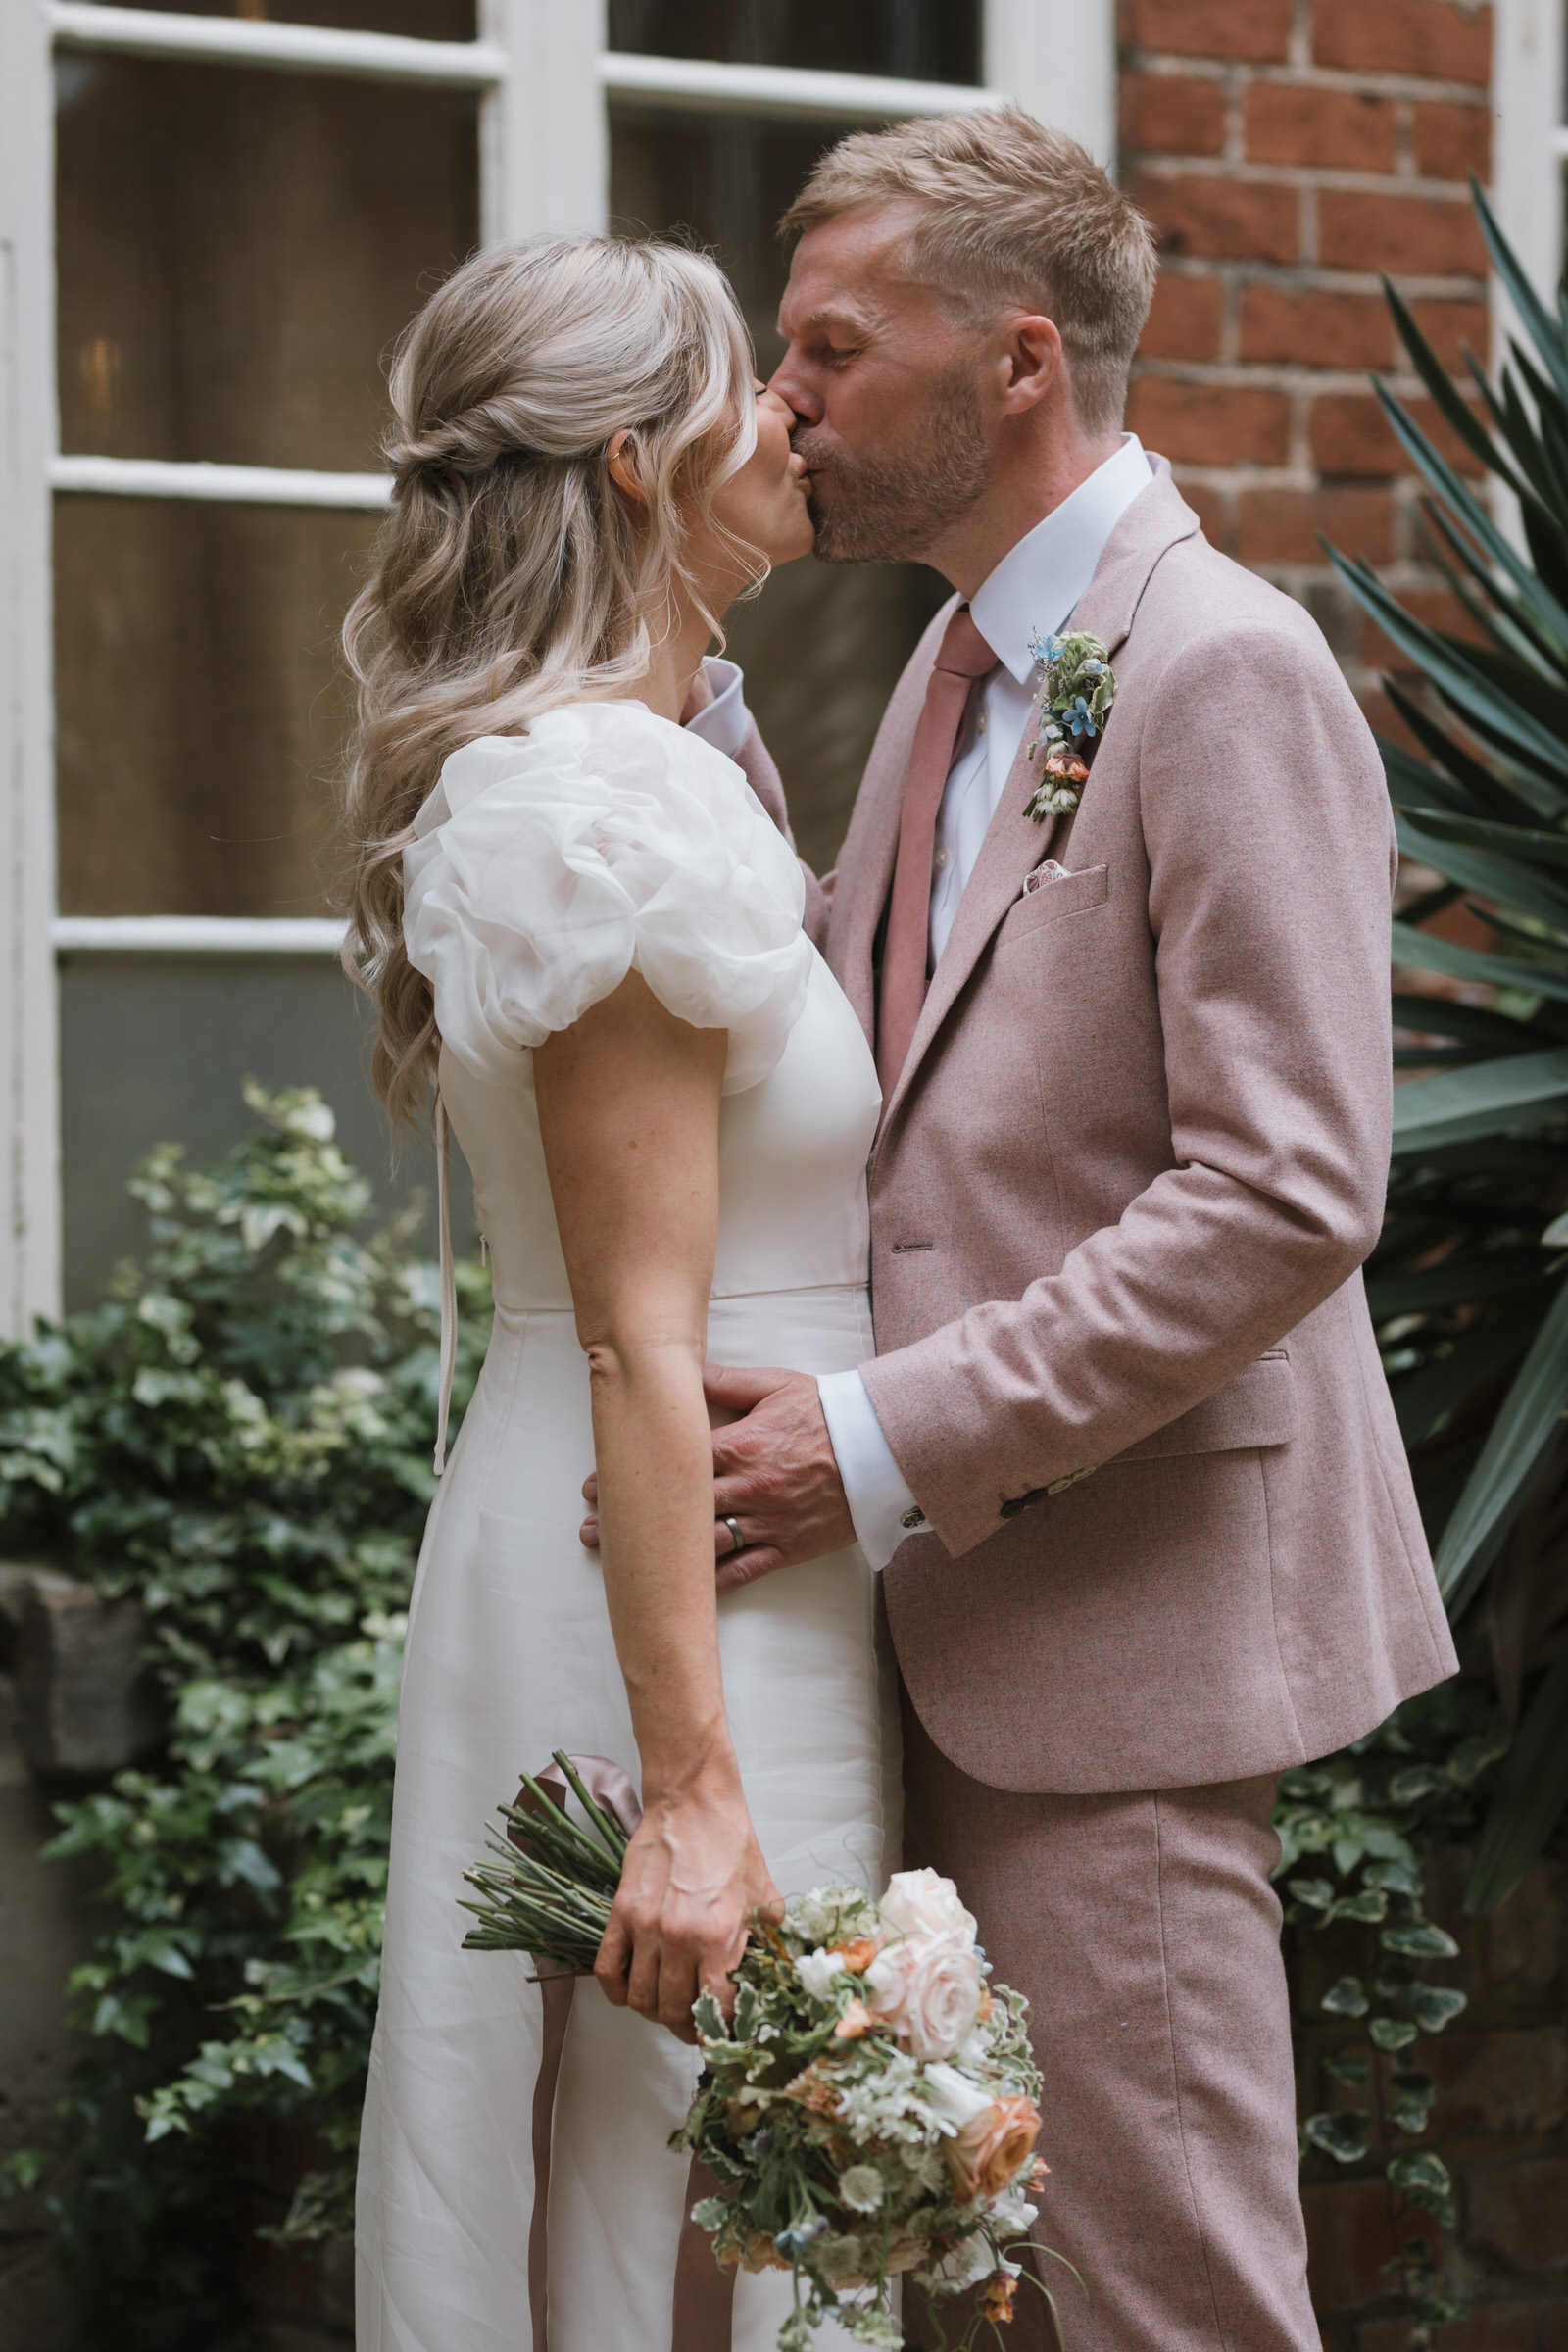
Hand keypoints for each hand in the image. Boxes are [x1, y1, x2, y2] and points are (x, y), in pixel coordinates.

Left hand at [578, 1364, 854, 1591]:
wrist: (883, 1447)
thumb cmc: (827, 1413)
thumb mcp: (774, 1385)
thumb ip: (722, 1382)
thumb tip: (676, 1371)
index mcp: (740, 1446)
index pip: (673, 1463)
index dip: (633, 1475)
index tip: (596, 1483)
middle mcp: (748, 1488)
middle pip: (679, 1509)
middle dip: (634, 1519)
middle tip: (594, 1526)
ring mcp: (768, 1522)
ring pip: (703, 1544)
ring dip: (662, 1554)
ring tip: (625, 1562)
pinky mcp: (788, 1547)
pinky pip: (743, 1570)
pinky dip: (711, 1583)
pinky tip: (681, 1589)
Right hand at [594, 1768, 779, 2039]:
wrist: (693, 1803)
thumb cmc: (731, 1845)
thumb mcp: (765, 1895)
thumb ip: (765, 1942)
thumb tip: (763, 1977)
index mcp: (718, 1938)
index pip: (713, 2009)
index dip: (719, 2029)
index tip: (721, 2030)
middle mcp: (679, 1939)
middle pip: (672, 2012)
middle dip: (685, 2028)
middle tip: (692, 2025)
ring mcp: (645, 1927)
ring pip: (639, 1998)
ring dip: (652, 2011)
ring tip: (665, 2005)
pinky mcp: (620, 1913)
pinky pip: (607, 1970)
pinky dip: (616, 1992)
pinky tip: (630, 1990)